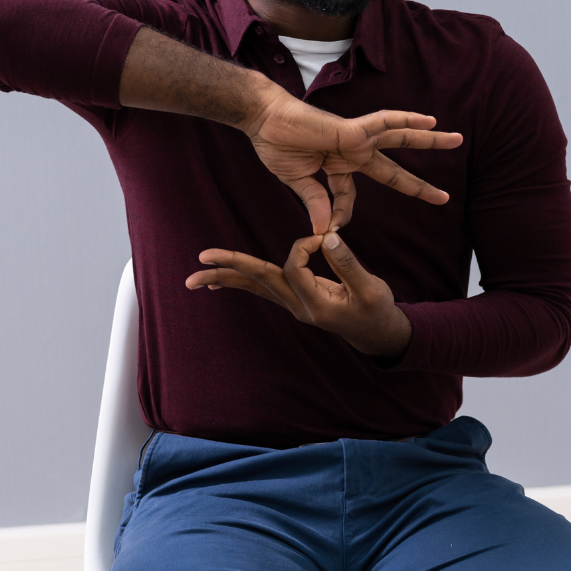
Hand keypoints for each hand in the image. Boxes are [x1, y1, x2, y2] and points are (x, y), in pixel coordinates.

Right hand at [115, 27, 461, 234]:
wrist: (263, 122)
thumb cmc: (276, 145)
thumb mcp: (298, 182)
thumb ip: (315, 202)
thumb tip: (325, 231)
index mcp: (338, 167)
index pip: (349, 196)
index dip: (341, 215)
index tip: (331, 230)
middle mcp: (352, 153)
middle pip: (393, 169)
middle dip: (418, 184)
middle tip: (444, 197)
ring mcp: (355, 140)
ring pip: (400, 139)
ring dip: (429, 140)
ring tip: (456, 139)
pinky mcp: (351, 130)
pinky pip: (384, 123)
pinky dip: (406, 120)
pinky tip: (428, 119)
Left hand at [188, 231, 411, 357]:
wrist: (376, 333)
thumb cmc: (376, 309)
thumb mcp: (370, 287)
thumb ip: (347, 262)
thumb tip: (325, 237)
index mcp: (316, 306)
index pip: (294, 268)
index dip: (304, 246)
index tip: (325, 239)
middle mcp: (298, 308)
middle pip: (259, 282)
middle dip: (229, 268)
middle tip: (200, 258)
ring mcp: (293, 305)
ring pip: (255, 287)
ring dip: (225, 277)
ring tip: (193, 280)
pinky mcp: (293, 300)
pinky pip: (261, 288)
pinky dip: (240, 281)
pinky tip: (215, 284)